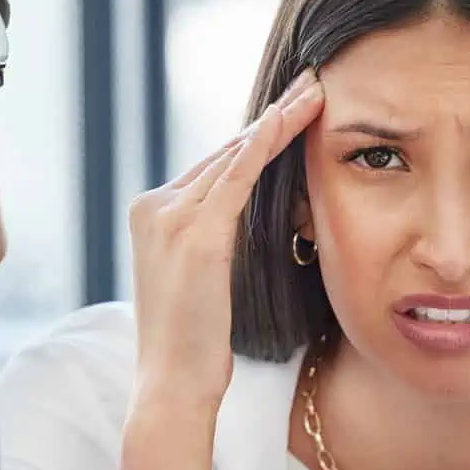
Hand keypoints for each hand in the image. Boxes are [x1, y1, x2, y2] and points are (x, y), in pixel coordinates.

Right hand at [125, 71, 323, 410]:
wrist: (171, 385)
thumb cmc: (194, 345)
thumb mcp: (203, 281)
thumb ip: (216, 240)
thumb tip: (250, 221)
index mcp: (153, 213)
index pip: (216, 165)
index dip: (258, 135)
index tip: (293, 108)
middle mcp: (155, 205)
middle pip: (226, 151)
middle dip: (273, 116)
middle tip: (313, 83)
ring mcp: (170, 216)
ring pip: (236, 154)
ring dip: (280, 120)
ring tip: (317, 92)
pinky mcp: (195, 233)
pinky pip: (238, 176)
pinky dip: (266, 144)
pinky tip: (291, 118)